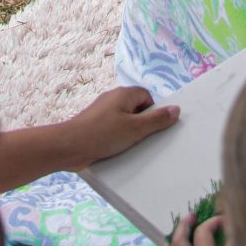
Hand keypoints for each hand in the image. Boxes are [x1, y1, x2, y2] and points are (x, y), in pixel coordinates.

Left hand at [60, 85, 178, 165]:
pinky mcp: (93, 125)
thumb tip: (176, 109)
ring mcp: (101, 112)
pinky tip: (116, 151)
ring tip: (130, 148)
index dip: (152, 112)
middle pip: (135, 108)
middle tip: (143, 140)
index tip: (153, 128)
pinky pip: (111, 129)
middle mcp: (112, 98)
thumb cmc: (103, 134)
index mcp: (124, 93)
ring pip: (123, 121)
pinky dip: (115, 139)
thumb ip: (157, 120)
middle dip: (141, 124)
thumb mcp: (135, 129)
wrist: (69, 146)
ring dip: (128, 134)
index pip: (147, 96)